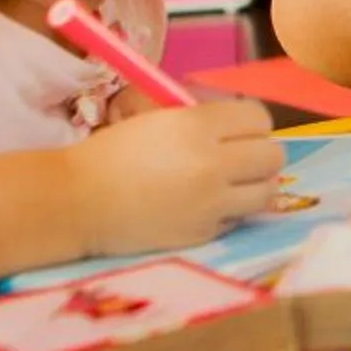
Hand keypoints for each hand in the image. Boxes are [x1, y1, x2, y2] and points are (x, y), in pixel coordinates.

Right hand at [65, 97, 282, 254]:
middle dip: (260, 154)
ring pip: (267, 191)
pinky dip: (230, 212)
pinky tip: (206, 207)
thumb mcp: (155, 117)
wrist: (77, 201)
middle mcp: (211, 163)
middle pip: (274, 155)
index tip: (237, 131)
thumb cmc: (110, 153)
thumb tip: (236, 121)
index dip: (251, 124)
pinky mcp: (204, 233)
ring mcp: (211, 202)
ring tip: (233, 185)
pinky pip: (239, 219)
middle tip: (240, 158)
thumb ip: (199, 117)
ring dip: (255, 185)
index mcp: (196, 126)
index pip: (258, 119)